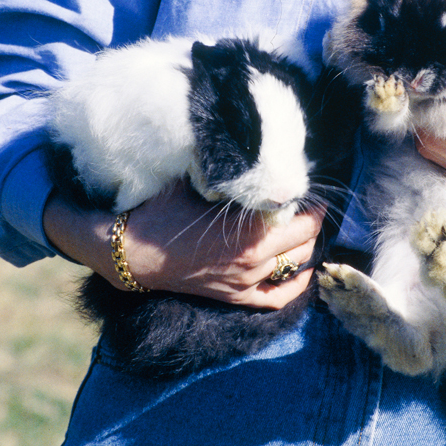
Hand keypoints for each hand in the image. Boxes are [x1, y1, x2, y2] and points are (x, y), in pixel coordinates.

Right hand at [44, 181, 323, 309]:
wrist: (134, 252)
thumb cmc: (165, 212)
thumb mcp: (198, 182)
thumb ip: (230, 172)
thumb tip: (252, 147)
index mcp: (251, 234)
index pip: (303, 218)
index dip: (310, 201)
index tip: (306, 187)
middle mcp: (254, 261)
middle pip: (305, 241)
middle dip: (311, 221)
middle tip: (308, 205)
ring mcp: (245, 283)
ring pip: (295, 266)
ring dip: (305, 246)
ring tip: (305, 229)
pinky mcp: (235, 297)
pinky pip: (277, 298)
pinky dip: (296, 284)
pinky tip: (302, 270)